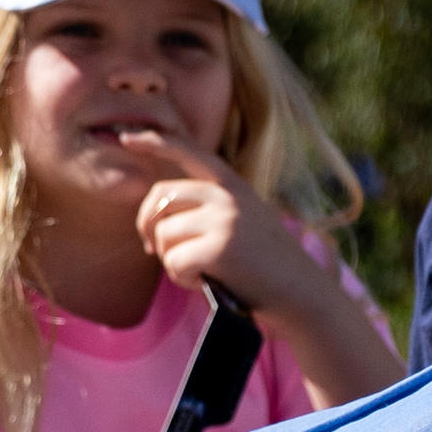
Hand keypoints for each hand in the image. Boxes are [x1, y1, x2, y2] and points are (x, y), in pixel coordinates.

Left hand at [114, 129, 324, 320]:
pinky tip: (207, 282)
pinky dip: (184, 279)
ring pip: (163, 235)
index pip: (190, 152)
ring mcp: (224, 220)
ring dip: (172, 261)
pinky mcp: (218, 248)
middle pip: (160, 198)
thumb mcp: (244, 222)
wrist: (303, 294)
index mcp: (234, 186)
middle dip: (146, 226)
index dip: (156, 142)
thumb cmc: (267, 266)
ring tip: (202, 271)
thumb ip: (208, 210)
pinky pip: (173, 263)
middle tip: (152, 249)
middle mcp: (228, 196)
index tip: (127, 137)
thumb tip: (155, 221)